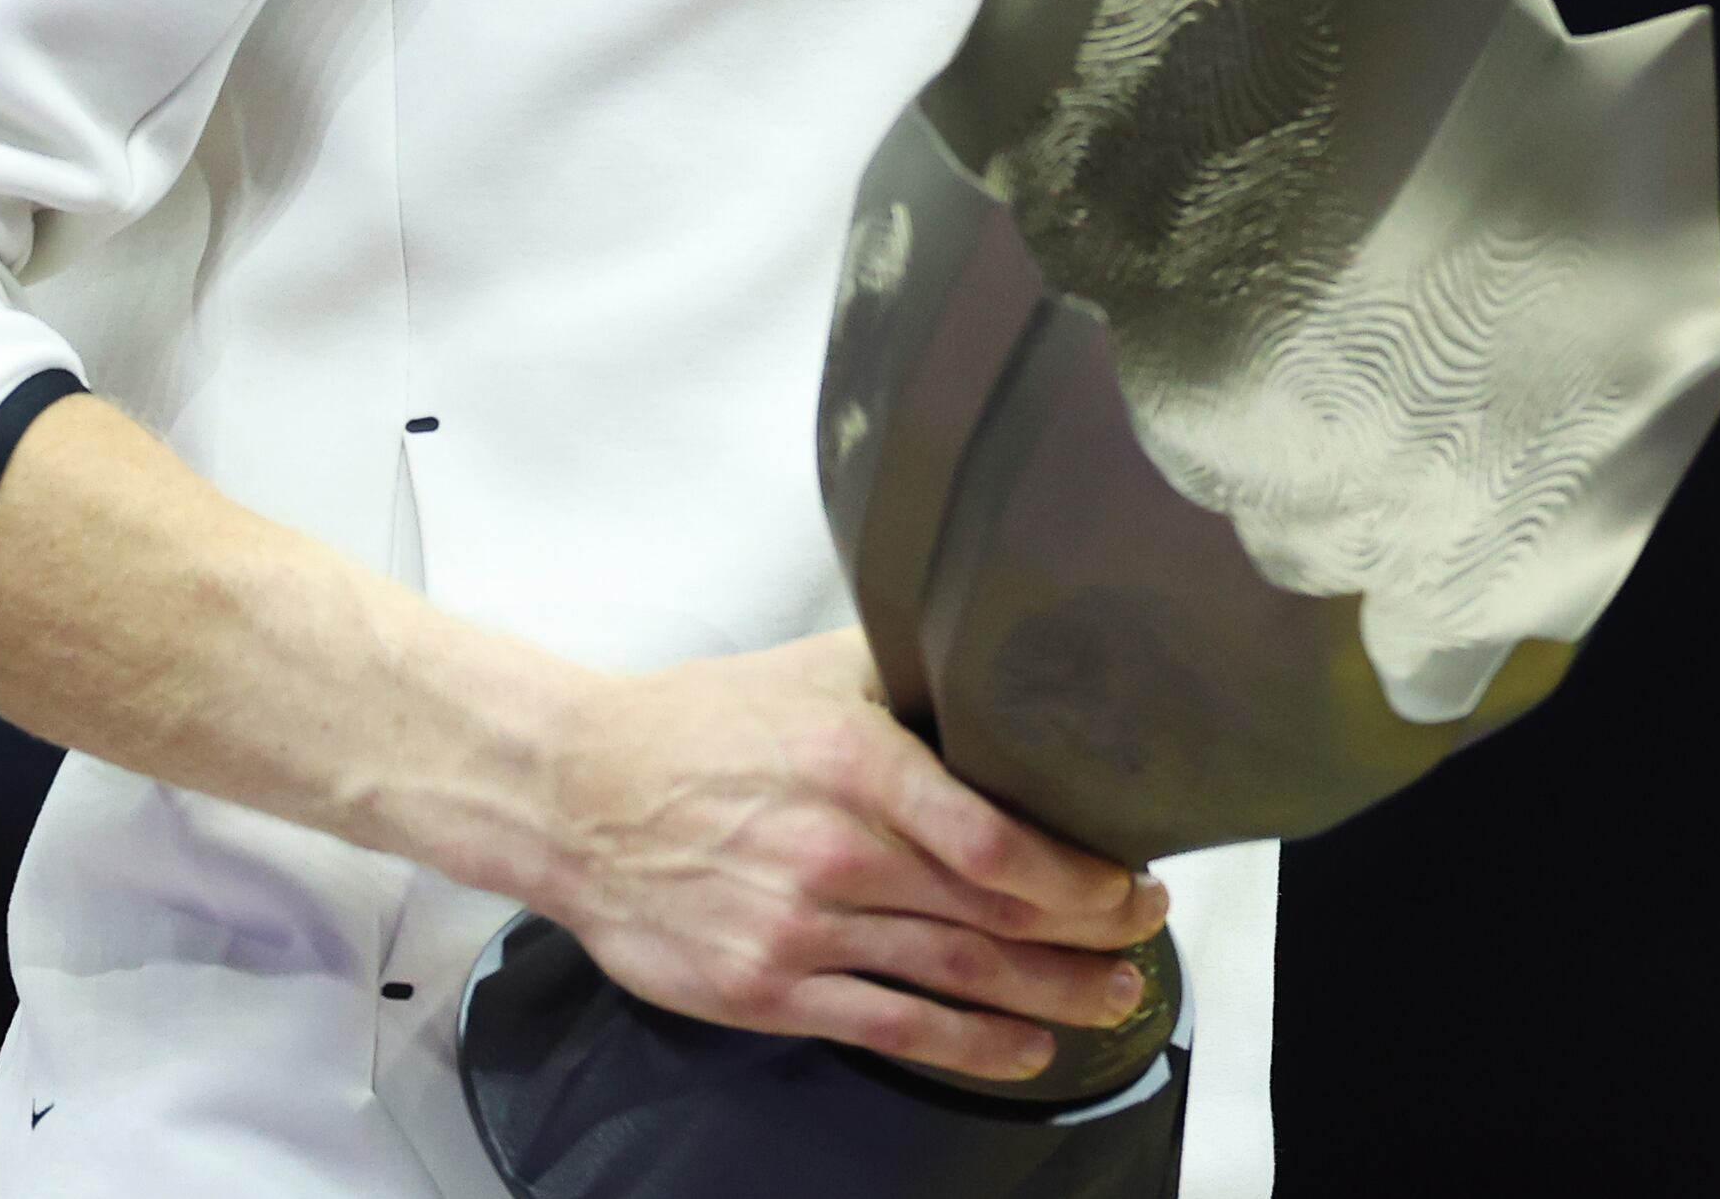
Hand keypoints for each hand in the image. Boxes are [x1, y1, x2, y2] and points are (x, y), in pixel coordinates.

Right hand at [525, 626, 1166, 1081]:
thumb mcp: (815, 670)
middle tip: (1143, 936)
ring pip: (956, 977)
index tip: (1131, 879)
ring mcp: (799, 930)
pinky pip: (890, 1028)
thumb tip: (1005, 671)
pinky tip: (1021, 1050)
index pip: (999, 841)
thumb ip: (913, 677)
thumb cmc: (697, 728)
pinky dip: (967, 1047)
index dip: (1083, 876)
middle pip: (995, 916)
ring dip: (1049, 995)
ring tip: (1110, 998)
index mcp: (858, 764)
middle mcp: (836, 853)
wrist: (575, 795)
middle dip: (1089, 934)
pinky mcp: (765, 989)